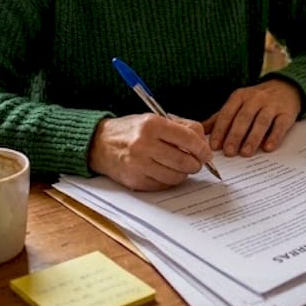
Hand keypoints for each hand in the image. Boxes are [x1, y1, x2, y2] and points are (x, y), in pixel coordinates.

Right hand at [89, 114, 213, 190]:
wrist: (99, 144)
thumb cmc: (131, 130)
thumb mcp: (153, 119)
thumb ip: (180, 126)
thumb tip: (202, 141)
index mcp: (152, 125)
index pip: (188, 138)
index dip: (202, 148)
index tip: (207, 153)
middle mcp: (144, 144)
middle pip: (184, 160)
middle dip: (196, 163)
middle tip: (196, 162)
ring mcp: (138, 164)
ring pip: (176, 176)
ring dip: (183, 173)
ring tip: (180, 166)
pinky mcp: (135, 180)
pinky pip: (163, 186)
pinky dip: (169, 181)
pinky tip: (165, 172)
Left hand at [204, 79, 301, 156]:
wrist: (286, 88)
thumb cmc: (256, 101)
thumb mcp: (237, 104)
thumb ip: (220, 118)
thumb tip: (200, 131)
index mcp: (239, 97)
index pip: (227, 113)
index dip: (220, 130)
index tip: (214, 146)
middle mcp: (255, 99)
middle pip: (243, 118)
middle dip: (235, 135)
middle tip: (229, 152)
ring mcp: (272, 105)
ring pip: (261, 121)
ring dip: (252, 138)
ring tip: (245, 153)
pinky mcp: (287, 113)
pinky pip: (280, 125)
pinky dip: (274, 137)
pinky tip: (268, 148)